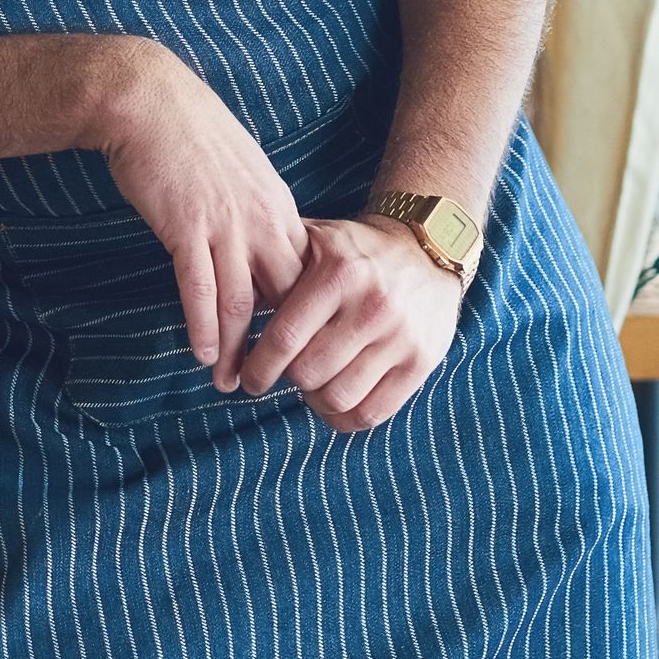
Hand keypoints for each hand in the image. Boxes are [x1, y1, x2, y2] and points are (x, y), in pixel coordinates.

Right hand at [90, 42, 306, 376]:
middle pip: (285, 298)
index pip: (305, 276)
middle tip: (271, 383)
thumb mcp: (241, 170)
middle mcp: (262, 220)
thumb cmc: (189, 131)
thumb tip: (257, 247)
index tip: (293, 349)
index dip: (302, 317)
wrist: (147, 100)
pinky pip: (200, 289)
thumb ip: (255, 211)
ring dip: (238, 350)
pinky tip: (203, 354)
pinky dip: (203, 326)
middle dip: (280, 346)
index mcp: (279, 207)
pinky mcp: (185, 228)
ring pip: (243, 304)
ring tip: (233, 384)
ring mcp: (225, 225)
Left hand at [235, 213, 463, 430]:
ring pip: (339, 397)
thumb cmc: (359, 250)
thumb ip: (278, 265)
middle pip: (308, 372)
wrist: (430, 249)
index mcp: (340, 274)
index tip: (248, 377)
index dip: (258, 367)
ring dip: (314, 401)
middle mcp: (372, 306)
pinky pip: (374, 412)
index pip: (285, 337)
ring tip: (311, 386)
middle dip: (286, 380)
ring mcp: (400, 337)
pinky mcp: (422, 362)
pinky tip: (334, 404)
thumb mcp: (319, 240)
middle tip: (282, 375)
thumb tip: (228, 301)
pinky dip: (345, 418)